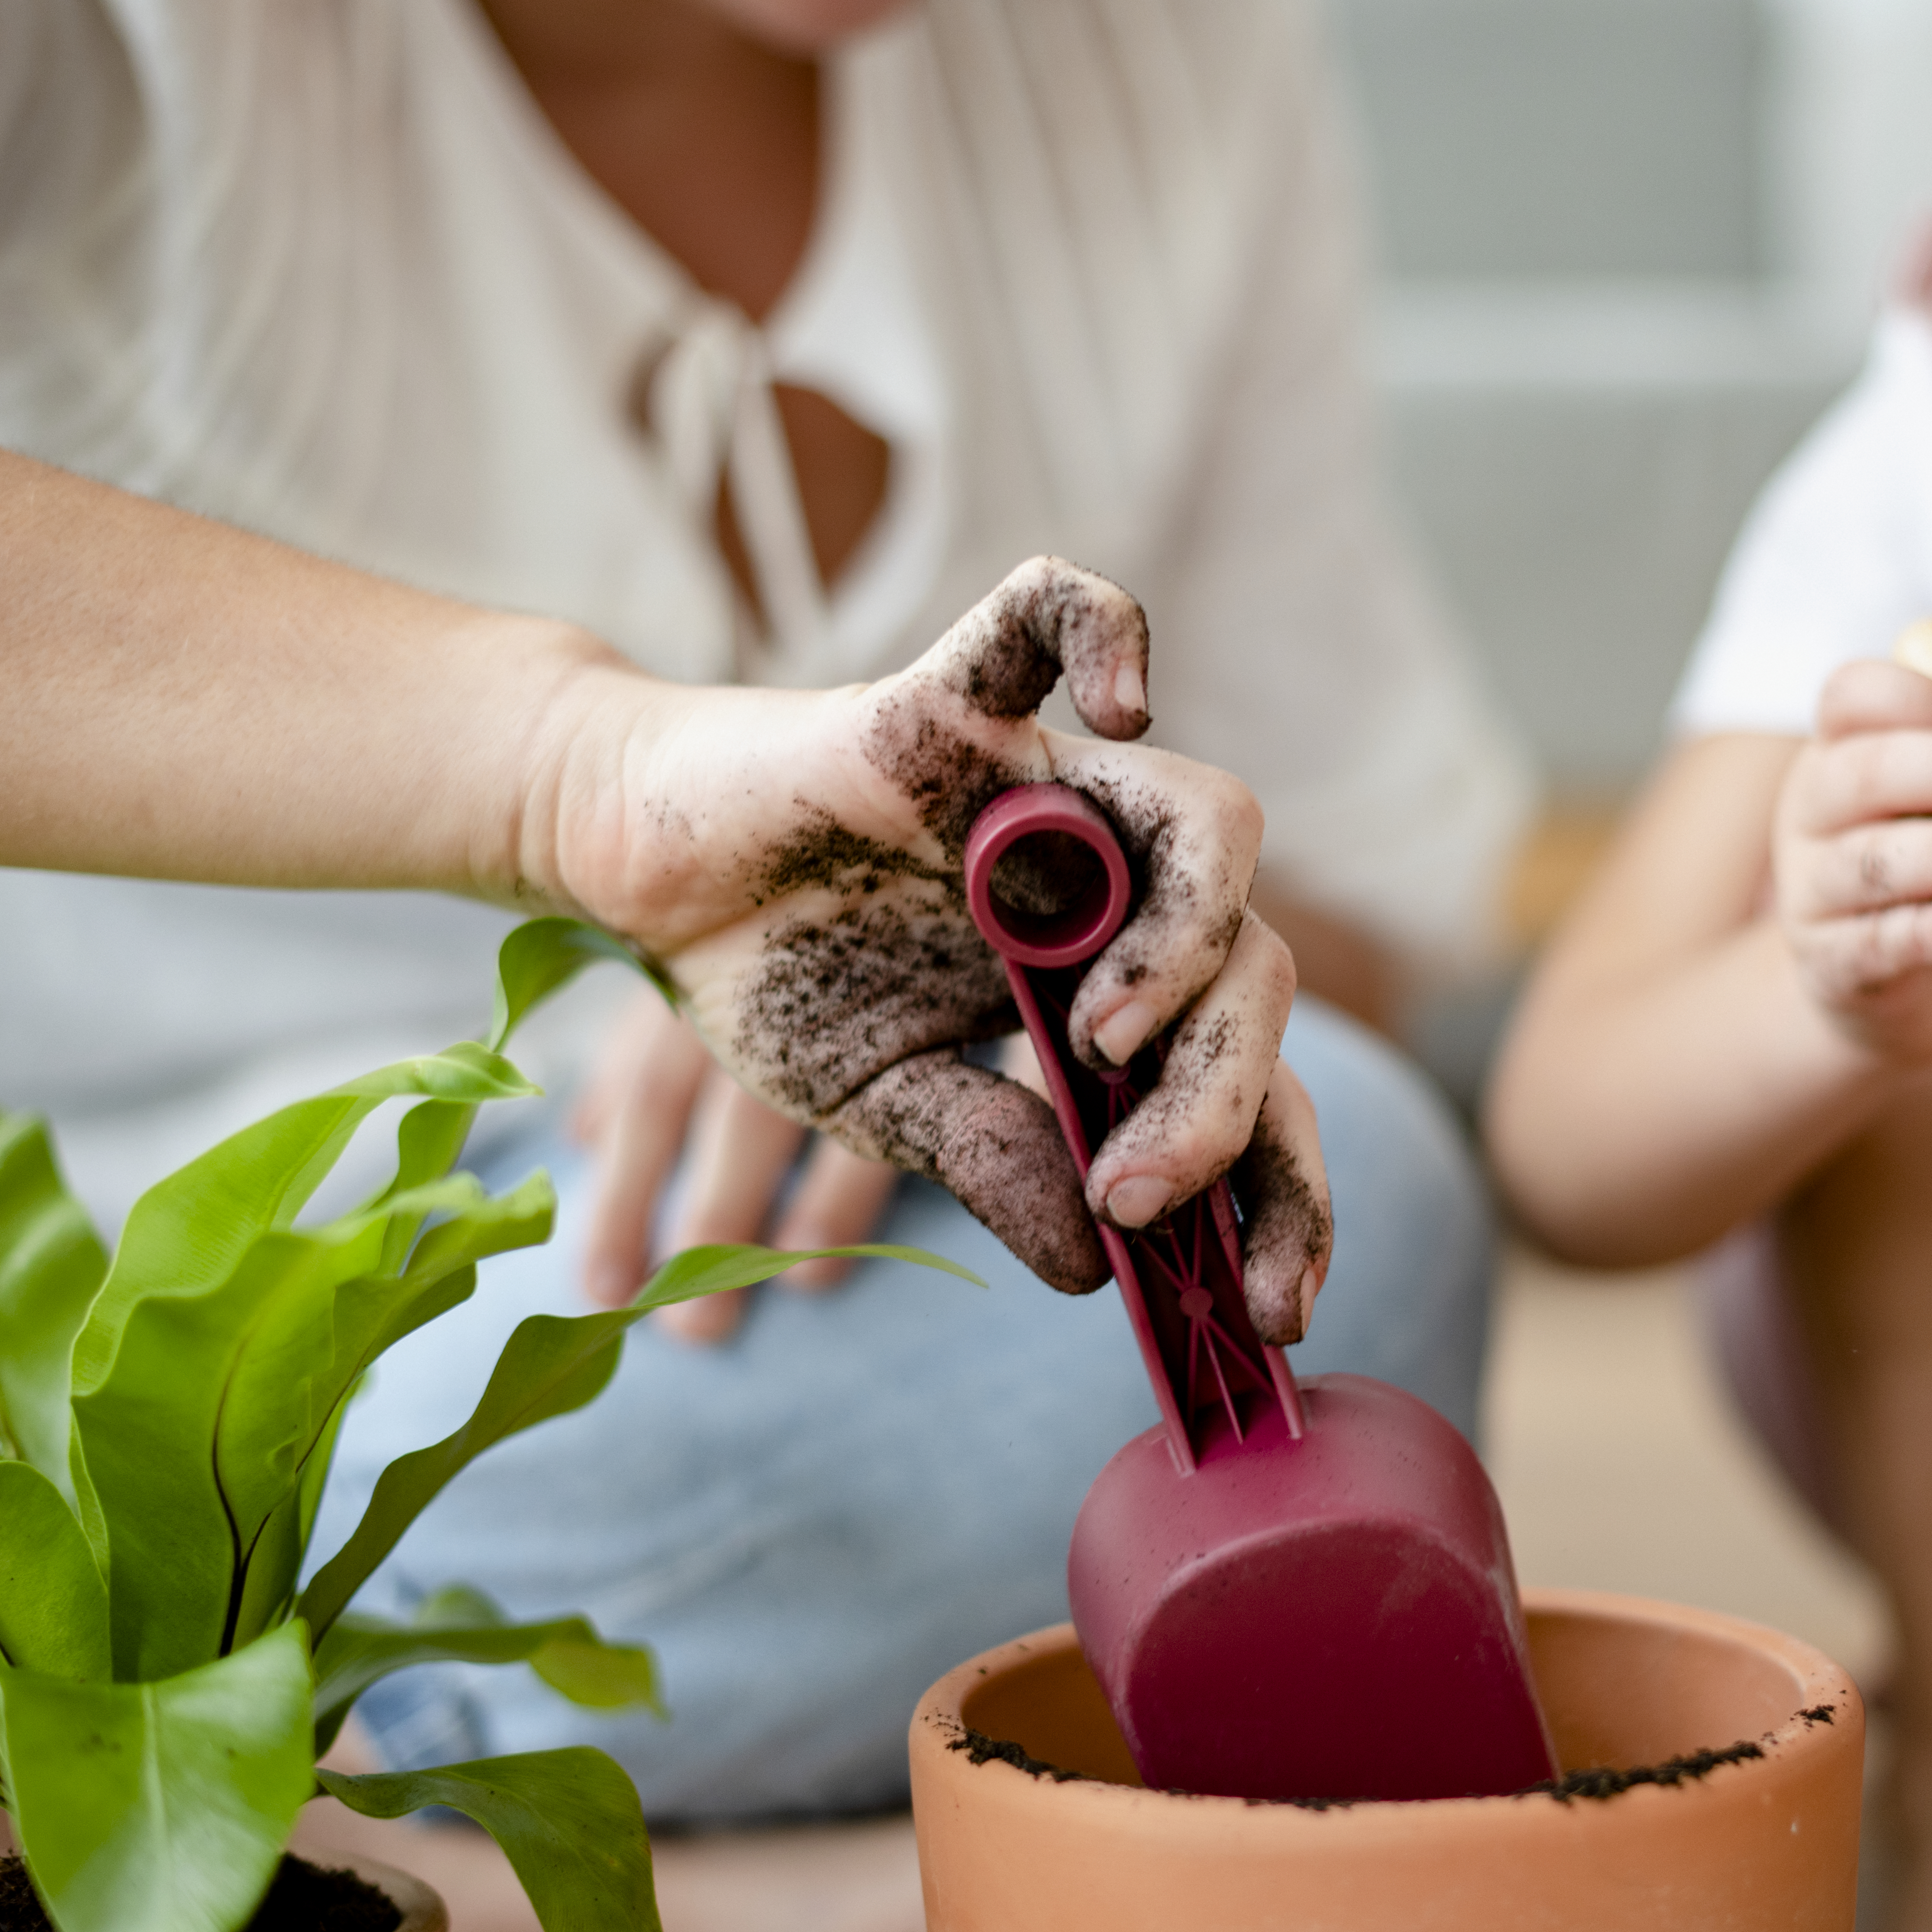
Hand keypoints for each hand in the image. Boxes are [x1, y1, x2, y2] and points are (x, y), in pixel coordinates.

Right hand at [529, 557, 1331, 1342]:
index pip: (1252, 1084)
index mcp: (1113, 988)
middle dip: (1220, 1100)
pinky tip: (1127, 702)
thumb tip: (1097, 1265)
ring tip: (1106, 1035)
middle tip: (1138, 1196)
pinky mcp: (948, 707)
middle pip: (1257, 969)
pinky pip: (1048, 621)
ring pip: (1211, 824)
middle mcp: (1112, 884)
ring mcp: (1045, 789)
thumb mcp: (888, 1106)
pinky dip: (1104, 631)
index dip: (1284, 1191)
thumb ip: (995, 1162)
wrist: (647, 878)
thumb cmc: (781, 975)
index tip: (1274, 1310)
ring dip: (1189, 939)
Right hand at [1770, 659, 1931, 1069]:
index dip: (1914, 696)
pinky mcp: (1826, 963)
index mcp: (1842, 755)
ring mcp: (1809, 890)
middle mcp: (1812, 814)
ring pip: (1872, 861)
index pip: (1851, 697)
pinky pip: (1873, 943)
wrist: (1889, 992)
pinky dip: (1925, 933)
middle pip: (1866, 773)